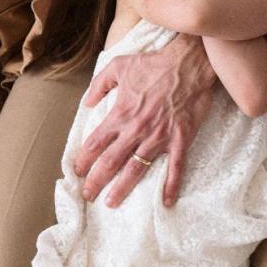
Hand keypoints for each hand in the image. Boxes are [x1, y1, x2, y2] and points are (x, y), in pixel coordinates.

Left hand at [73, 36, 214, 207]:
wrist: (189, 63)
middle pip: (110, 161)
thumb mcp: (118, 66)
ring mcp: (159, 137)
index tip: (77, 171)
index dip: (84, 159)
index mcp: (120, 114)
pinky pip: (176, 167)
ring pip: (136, 169)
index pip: (95, 143)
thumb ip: (99, 85)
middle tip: (88, 195)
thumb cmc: (153, 64)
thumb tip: (87, 102)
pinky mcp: (180, 139)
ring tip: (112, 202)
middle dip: (96, 180)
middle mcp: (136, 130)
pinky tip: (166, 202)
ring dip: (123, 188)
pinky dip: (170, 186)